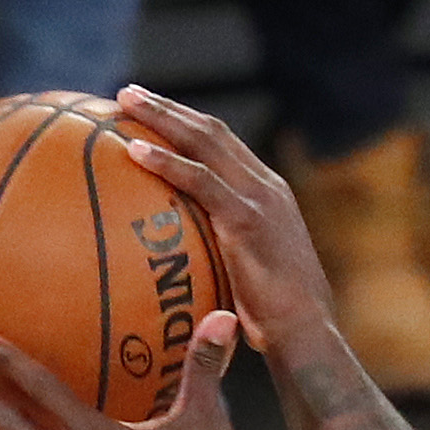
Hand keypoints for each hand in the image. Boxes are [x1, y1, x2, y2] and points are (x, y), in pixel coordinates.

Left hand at [108, 87, 339, 380]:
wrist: (307, 335)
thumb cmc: (275, 325)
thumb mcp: (247, 280)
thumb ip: (220, 260)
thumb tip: (180, 270)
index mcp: (268, 195)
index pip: (224, 146)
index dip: (187, 124)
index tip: (152, 112)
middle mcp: (266, 187)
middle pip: (212, 131)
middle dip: (168, 107)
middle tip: (128, 93)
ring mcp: (260, 199)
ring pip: (205, 142)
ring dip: (162, 117)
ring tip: (123, 101)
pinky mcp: (249, 219)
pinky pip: (200, 181)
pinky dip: (166, 162)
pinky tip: (132, 151)